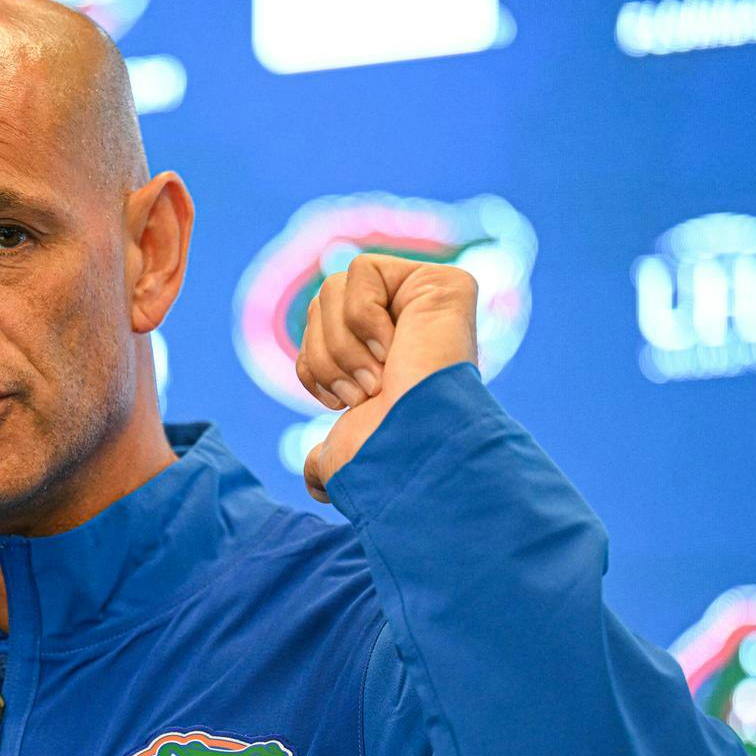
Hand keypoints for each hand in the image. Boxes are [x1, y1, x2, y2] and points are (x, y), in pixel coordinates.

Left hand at [297, 253, 478, 503]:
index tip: (344, 402)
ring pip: (333, 288)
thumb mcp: (341, 452)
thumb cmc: (381, 454)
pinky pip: (362, 271)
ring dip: (342, 344)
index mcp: (387, 359)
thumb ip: (324, 458)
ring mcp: (427, 302)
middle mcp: (409, 327)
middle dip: (327, 356)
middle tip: (363, 393)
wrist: (410, 446)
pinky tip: (394, 347)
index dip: (315, 366)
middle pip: (320, 305)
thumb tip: (316, 483)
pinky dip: (362, 315)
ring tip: (377, 376)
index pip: (318, 334)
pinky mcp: (440, 282)